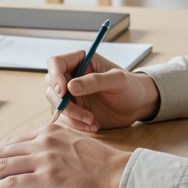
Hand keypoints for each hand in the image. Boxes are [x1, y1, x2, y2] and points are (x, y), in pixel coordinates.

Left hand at [0, 123, 131, 187]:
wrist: (119, 174)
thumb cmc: (101, 167)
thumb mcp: (74, 147)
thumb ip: (53, 150)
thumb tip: (33, 165)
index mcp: (50, 131)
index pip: (12, 142)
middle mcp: (44, 140)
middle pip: (2, 151)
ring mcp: (45, 157)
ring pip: (2, 165)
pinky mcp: (48, 176)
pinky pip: (12, 182)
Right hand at [45, 51, 159, 131]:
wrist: (136, 106)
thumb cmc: (130, 86)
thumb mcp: (118, 80)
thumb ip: (96, 81)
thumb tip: (70, 87)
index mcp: (80, 60)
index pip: (55, 62)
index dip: (55, 76)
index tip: (63, 91)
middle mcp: (71, 76)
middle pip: (52, 86)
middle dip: (64, 103)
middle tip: (84, 114)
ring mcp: (70, 94)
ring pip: (55, 104)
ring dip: (71, 116)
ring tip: (92, 121)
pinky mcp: (73, 110)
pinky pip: (64, 118)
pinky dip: (76, 125)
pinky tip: (93, 126)